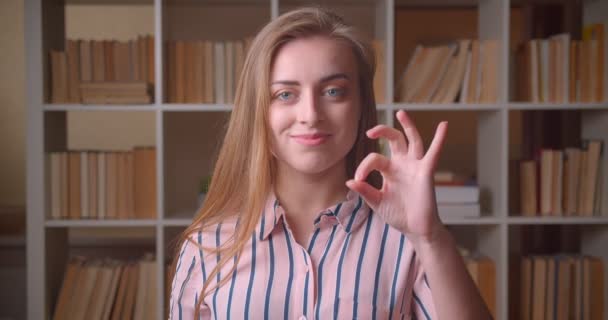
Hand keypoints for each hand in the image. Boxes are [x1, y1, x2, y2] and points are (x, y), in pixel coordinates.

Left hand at [346, 110, 447, 245]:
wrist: (415, 229)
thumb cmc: (398, 215)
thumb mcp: (377, 203)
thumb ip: (365, 191)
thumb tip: (349, 181)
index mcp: (389, 170)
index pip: (374, 159)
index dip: (363, 166)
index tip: (358, 180)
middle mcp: (402, 164)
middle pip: (394, 140)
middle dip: (383, 131)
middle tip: (370, 130)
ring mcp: (415, 166)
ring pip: (412, 140)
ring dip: (407, 126)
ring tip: (401, 112)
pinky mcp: (426, 172)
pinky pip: (434, 153)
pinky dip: (440, 139)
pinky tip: (444, 125)